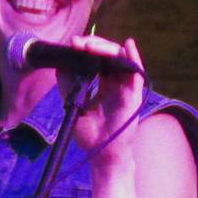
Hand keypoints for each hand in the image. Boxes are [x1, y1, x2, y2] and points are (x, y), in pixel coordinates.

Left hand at [60, 34, 144, 166]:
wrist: (102, 155)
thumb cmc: (90, 135)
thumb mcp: (74, 105)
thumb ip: (68, 86)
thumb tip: (60, 65)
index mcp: (103, 86)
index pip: (98, 60)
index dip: (87, 50)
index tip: (72, 44)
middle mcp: (116, 85)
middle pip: (109, 56)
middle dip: (94, 45)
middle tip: (78, 42)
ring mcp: (126, 89)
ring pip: (121, 60)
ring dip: (107, 49)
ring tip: (90, 45)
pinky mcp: (134, 96)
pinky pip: (136, 74)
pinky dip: (134, 58)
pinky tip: (128, 46)